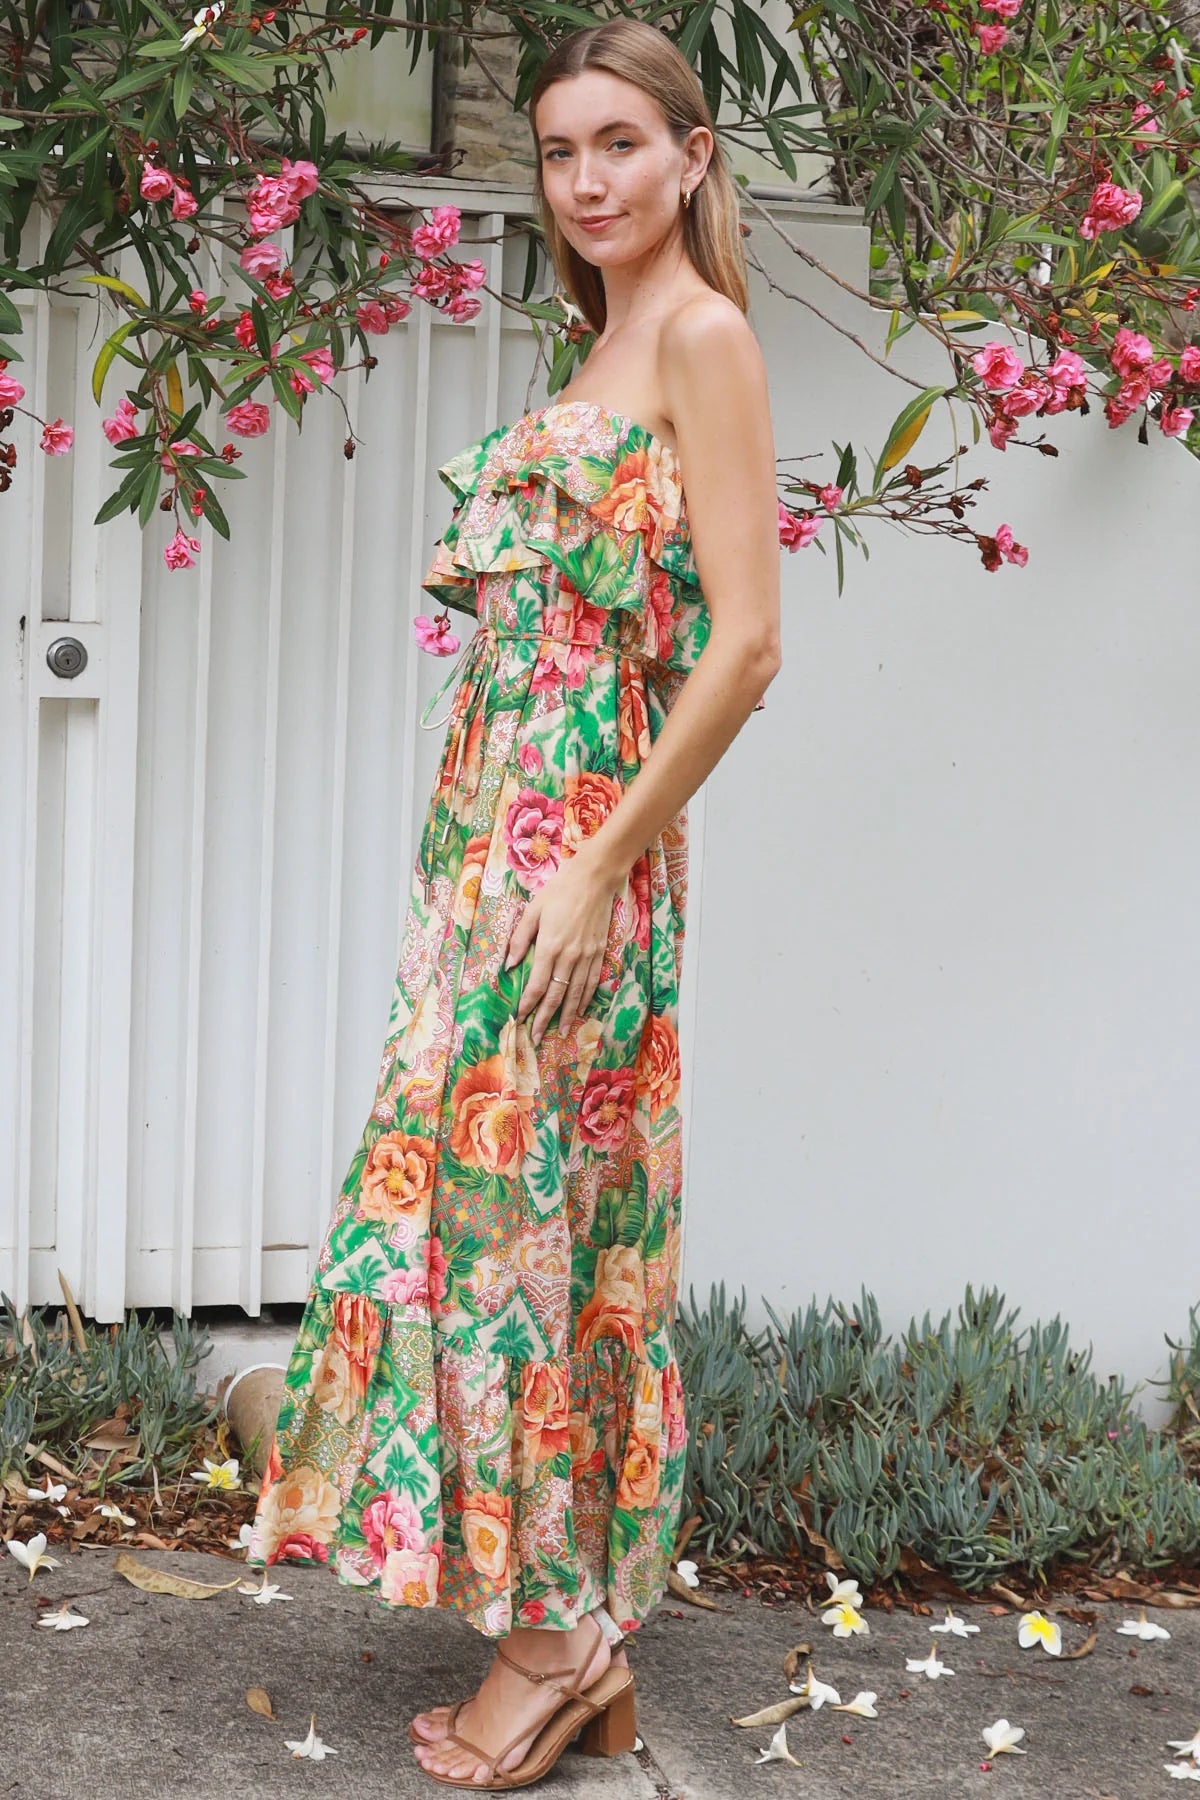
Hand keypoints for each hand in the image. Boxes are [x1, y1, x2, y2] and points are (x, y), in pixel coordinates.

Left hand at [503, 854, 621, 1045]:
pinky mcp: (599, 952)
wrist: (595, 879)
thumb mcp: (533, 910)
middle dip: (545, 1018)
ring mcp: (587, 956)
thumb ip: (520, 939)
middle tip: (538, 1037)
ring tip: (560, 1032)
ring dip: (567, 1015)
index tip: (520, 1018)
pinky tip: (579, 1009)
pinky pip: (591, 982)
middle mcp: (570, 956)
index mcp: (550, 946)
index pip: (536, 985)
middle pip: (555, 995)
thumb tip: (509, 965)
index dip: (528, 1004)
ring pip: (576, 993)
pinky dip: (585, 999)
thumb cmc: (560, 891)